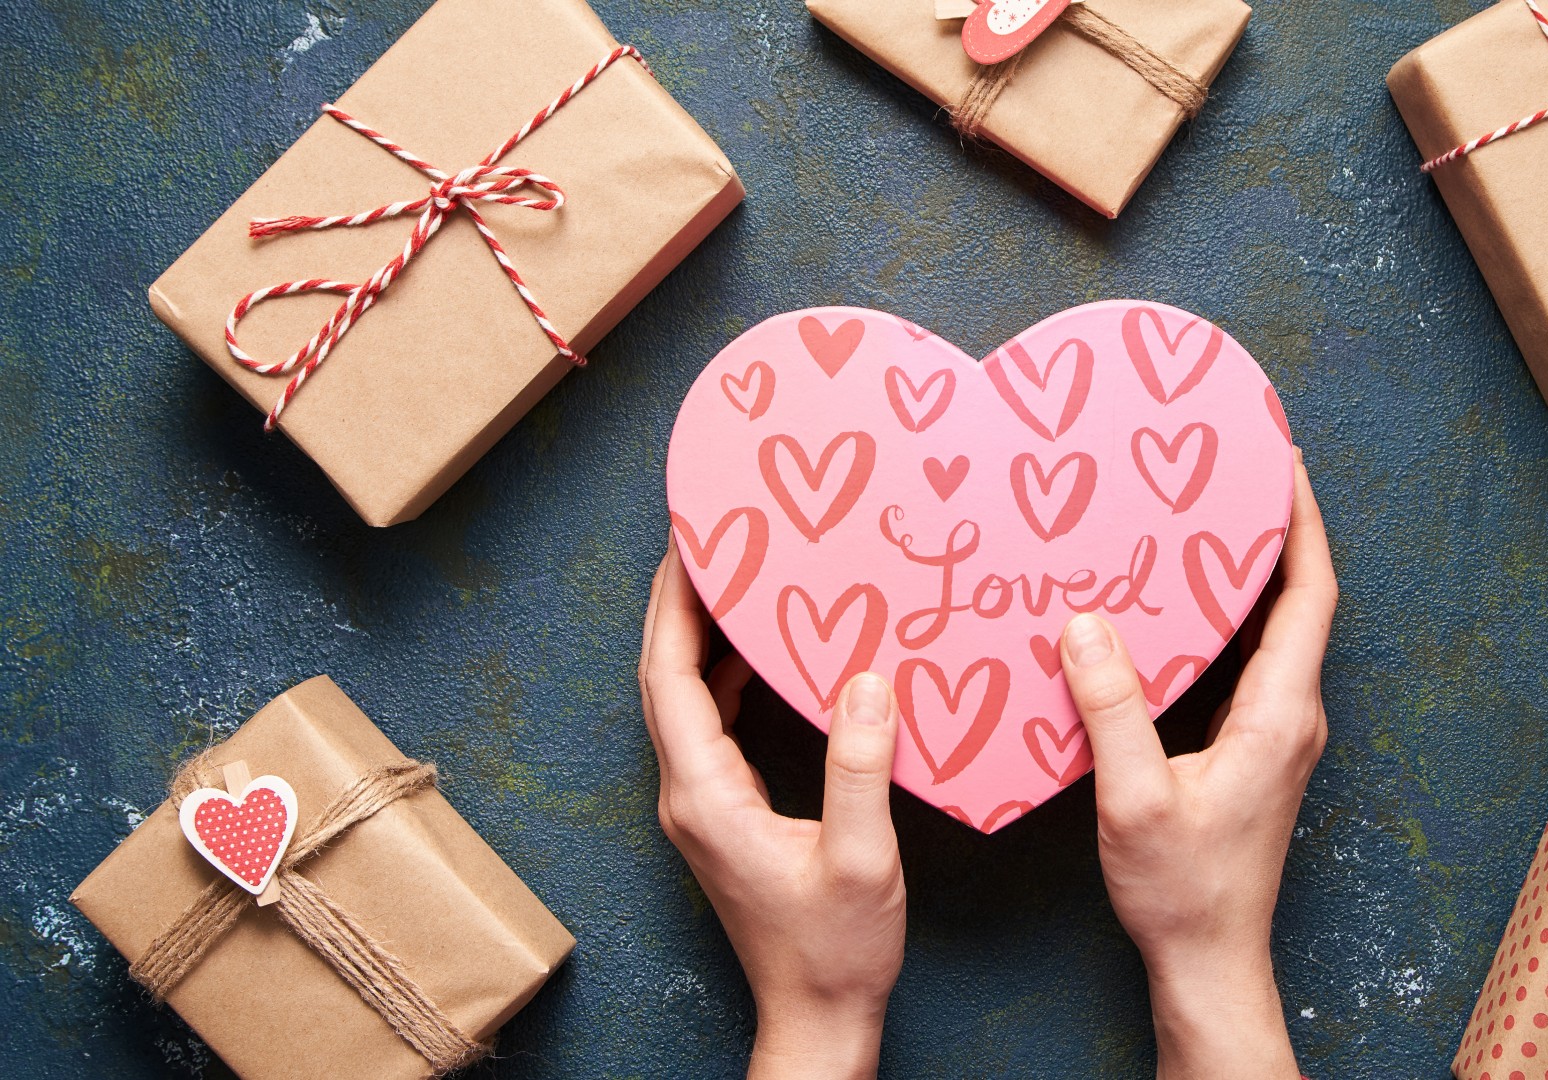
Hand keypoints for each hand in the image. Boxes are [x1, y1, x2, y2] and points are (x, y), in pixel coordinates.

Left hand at [639, 546, 904, 1079]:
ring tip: (740, 575)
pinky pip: (712, 724)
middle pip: (665, 675)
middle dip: (683, 600)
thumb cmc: (836, 950)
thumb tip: (866, 678)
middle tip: (713, 533)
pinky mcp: (723, 813)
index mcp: (706, 794)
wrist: (817, 1016)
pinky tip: (764, 653)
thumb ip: (860, 766)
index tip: (693, 536)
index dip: (676, 600)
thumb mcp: (862, 857)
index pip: (670, 674)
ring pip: (684, 697)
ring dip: (704, 634)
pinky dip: (728, 675)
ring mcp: (701, 804)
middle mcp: (687, 793)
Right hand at [1058, 450, 1334, 1079]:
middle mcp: (1291, 715)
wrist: (1208, 957)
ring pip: (1271, 633)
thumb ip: (1113, 709)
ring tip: (1198, 520)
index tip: (1283, 464)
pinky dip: (1220, 622)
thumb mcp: (1134, 798)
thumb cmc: (1181, 889)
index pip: (1309, 595)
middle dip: (1271, 531)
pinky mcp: (1251, 751)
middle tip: (1232, 472)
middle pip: (1296, 601)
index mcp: (1279, 714)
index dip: (1301, 524)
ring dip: (1244, 575)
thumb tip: (1088, 624)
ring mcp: (1275, 734)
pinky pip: (1243, 665)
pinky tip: (1171, 609)